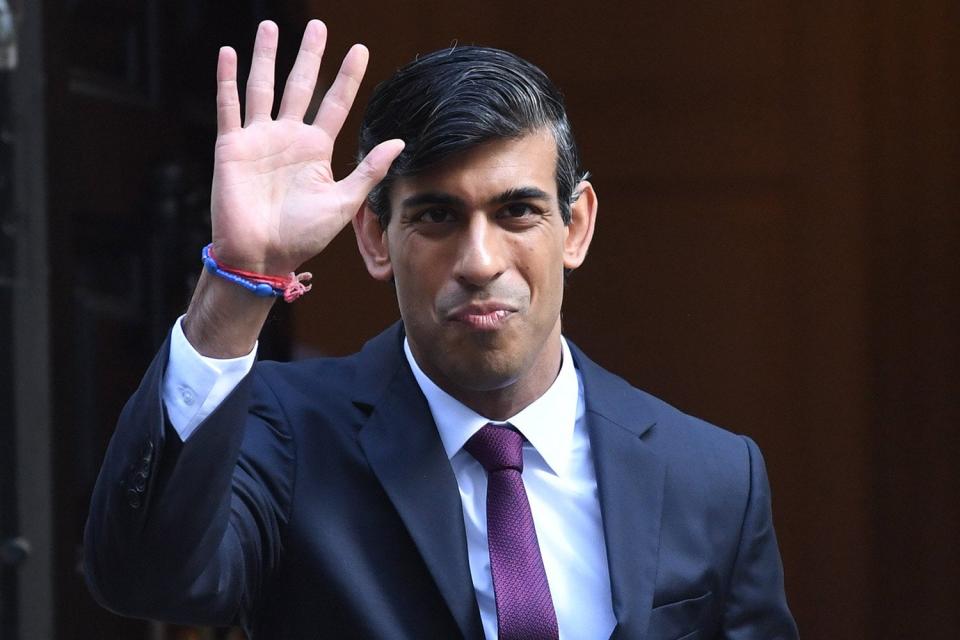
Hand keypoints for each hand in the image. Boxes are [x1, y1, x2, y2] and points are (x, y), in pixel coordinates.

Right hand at [210, 20, 402, 273]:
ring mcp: (259, 139)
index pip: (336, 103)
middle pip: (301, 86)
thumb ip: (369, 171)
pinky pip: (229, 106)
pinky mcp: (231, 146)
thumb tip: (399, 142)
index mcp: (316, 150)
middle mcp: (288, 137)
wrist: (262, 256)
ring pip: (263, 87)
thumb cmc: (303, 236)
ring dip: (265, 57)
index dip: (348, 77)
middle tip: (318, 25)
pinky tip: (229, 53)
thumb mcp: (344, 202)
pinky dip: (228, 80)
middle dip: (309, 56)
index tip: (360, 49)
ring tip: (269, 26)